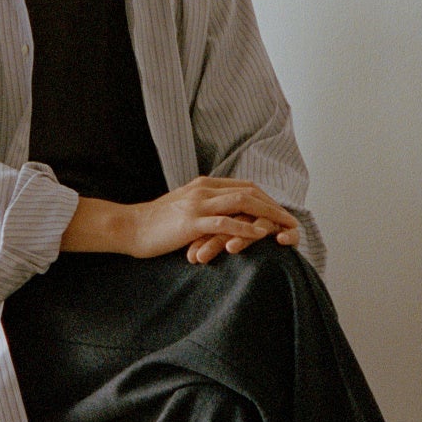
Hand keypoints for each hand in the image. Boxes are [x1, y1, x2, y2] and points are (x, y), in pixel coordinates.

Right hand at [124, 177, 300, 261]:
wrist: (129, 227)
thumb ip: (204, 208)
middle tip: (292, 223)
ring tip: (284, 229)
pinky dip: (245, 228)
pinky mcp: (191, 221)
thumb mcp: (183, 209)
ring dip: (267, 215)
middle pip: (249, 192)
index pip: (244, 187)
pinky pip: (225, 222)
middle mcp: (204, 189)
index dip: (267, 199)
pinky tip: (260, 237)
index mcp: (204, 185)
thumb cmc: (155, 224)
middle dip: (274, 207)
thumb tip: (223, 218)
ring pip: (242, 203)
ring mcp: (198, 204)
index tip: (281, 214)